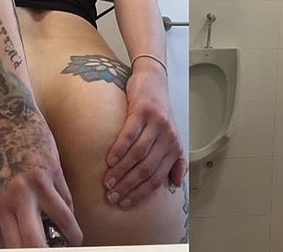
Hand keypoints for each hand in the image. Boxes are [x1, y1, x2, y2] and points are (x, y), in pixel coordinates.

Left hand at [0, 97, 82, 247]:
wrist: (11, 119)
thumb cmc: (7, 158)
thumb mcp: (3, 189)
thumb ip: (17, 214)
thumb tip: (36, 240)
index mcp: (1, 204)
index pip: (14, 243)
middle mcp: (17, 196)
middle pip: (34, 240)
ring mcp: (37, 183)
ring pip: (62, 219)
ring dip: (72, 234)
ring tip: (75, 240)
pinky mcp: (53, 170)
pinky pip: (66, 199)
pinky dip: (68, 208)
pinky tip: (66, 211)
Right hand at [103, 59, 186, 208]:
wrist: (154, 80)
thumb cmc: (159, 111)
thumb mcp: (170, 135)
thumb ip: (174, 160)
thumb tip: (175, 183)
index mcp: (174, 148)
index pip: (157, 178)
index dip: (140, 193)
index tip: (124, 203)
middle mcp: (168, 137)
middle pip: (147, 169)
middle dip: (128, 186)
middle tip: (112, 196)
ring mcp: (157, 123)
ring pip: (138, 154)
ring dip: (121, 171)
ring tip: (107, 181)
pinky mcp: (143, 110)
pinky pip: (130, 134)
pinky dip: (120, 149)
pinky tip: (110, 160)